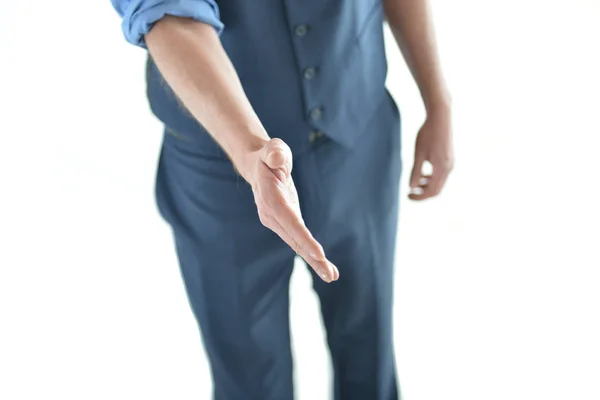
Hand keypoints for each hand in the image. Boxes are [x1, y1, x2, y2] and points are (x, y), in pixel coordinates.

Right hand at [238, 138, 338, 282]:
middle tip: (330, 274)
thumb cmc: (269, 156)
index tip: (319, 253)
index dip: (303, 237)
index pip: (289, 220)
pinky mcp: (284, 225)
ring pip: (297, 244)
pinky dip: (312, 254)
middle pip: (294, 239)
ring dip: (314, 262)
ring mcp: (277, 222)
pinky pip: (299, 241)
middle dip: (312, 257)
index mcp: (271, 198)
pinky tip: (326, 267)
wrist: (258, 166)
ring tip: (332, 276)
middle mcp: (272, 215)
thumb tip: (278, 159)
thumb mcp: (273, 148)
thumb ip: (275, 152)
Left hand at [409, 110, 453, 199]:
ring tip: (414, 184)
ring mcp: (451, 163)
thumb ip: (415, 172)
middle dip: (423, 194)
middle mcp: (449, 168)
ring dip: (427, 186)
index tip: (407, 195)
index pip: (431, 191)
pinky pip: (441, 175)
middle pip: (437, 189)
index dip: (419, 196)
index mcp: (441, 168)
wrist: (440, 117)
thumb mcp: (418, 154)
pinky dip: (431, 178)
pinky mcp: (450, 159)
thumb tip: (411, 187)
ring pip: (439, 182)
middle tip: (409, 193)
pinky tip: (422, 174)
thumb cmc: (427, 134)